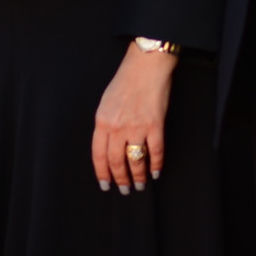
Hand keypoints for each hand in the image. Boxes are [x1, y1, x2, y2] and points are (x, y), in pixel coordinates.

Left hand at [92, 45, 176, 194]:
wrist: (146, 65)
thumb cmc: (126, 81)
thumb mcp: (106, 102)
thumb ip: (105, 124)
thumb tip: (108, 145)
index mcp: (102, 121)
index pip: (98, 155)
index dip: (102, 173)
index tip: (105, 185)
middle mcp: (117, 127)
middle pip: (116, 161)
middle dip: (120, 179)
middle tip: (124, 190)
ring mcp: (137, 127)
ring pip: (135, 160)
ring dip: (138, 176)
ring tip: (141, 185)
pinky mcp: (155, 125)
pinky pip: (155, 151)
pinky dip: (156, 165)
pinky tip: (156, 172)